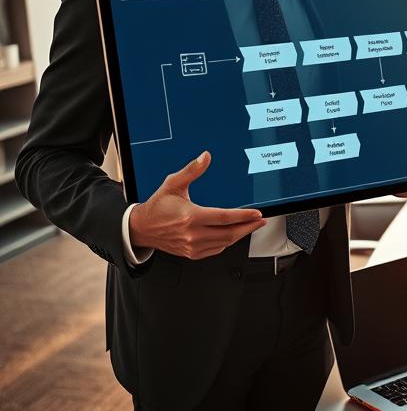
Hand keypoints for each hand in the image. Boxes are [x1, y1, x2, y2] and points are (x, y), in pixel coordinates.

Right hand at [129, 151, 265, 258]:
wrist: (142, 228)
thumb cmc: (157, 206)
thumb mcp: (173, 184)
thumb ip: (191, 170)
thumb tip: (205, 157)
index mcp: (191, 217)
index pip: (225, 218)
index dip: (244, 216)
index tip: (257, 213)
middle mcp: (192, 234)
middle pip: (229, 233)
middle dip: (248, 227)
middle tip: (260, 221)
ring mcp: (192, 246)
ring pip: (224, 243)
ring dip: (240, 235)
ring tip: (250, 226)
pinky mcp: (192, 253)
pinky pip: (216, 250)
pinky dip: (227, 242)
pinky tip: (232, 234)